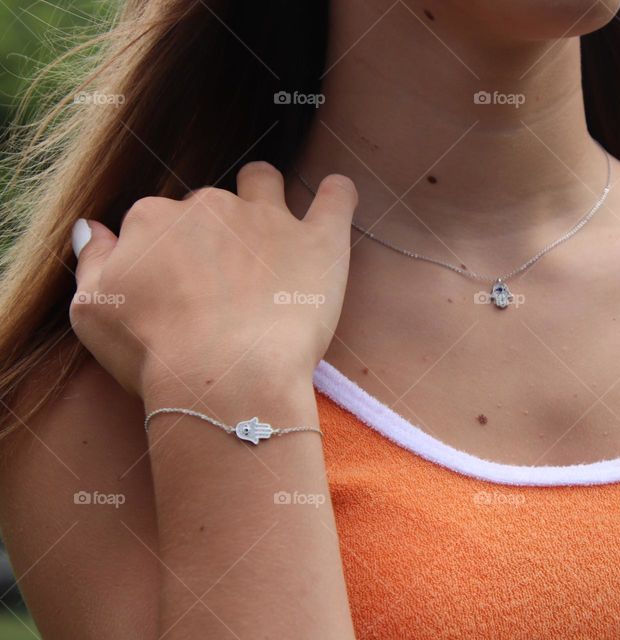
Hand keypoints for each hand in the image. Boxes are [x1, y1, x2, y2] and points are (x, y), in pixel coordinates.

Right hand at [69, 161, 356, 400]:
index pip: (157, 220)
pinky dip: (337, 193)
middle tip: (221, 282)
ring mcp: (268, 218)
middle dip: (213, 231)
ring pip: (265, 183)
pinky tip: (336, 192)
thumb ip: (93, 261)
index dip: (166, 252)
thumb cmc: (153, 351)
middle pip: (210, 205)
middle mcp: (210, 206)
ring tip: (271, 224)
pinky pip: (337, 198)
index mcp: (154, 219)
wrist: (224, 375)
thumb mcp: (92, 310)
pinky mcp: (318, 240)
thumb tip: (92, 228)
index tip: (175, 287)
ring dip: (264, 193)